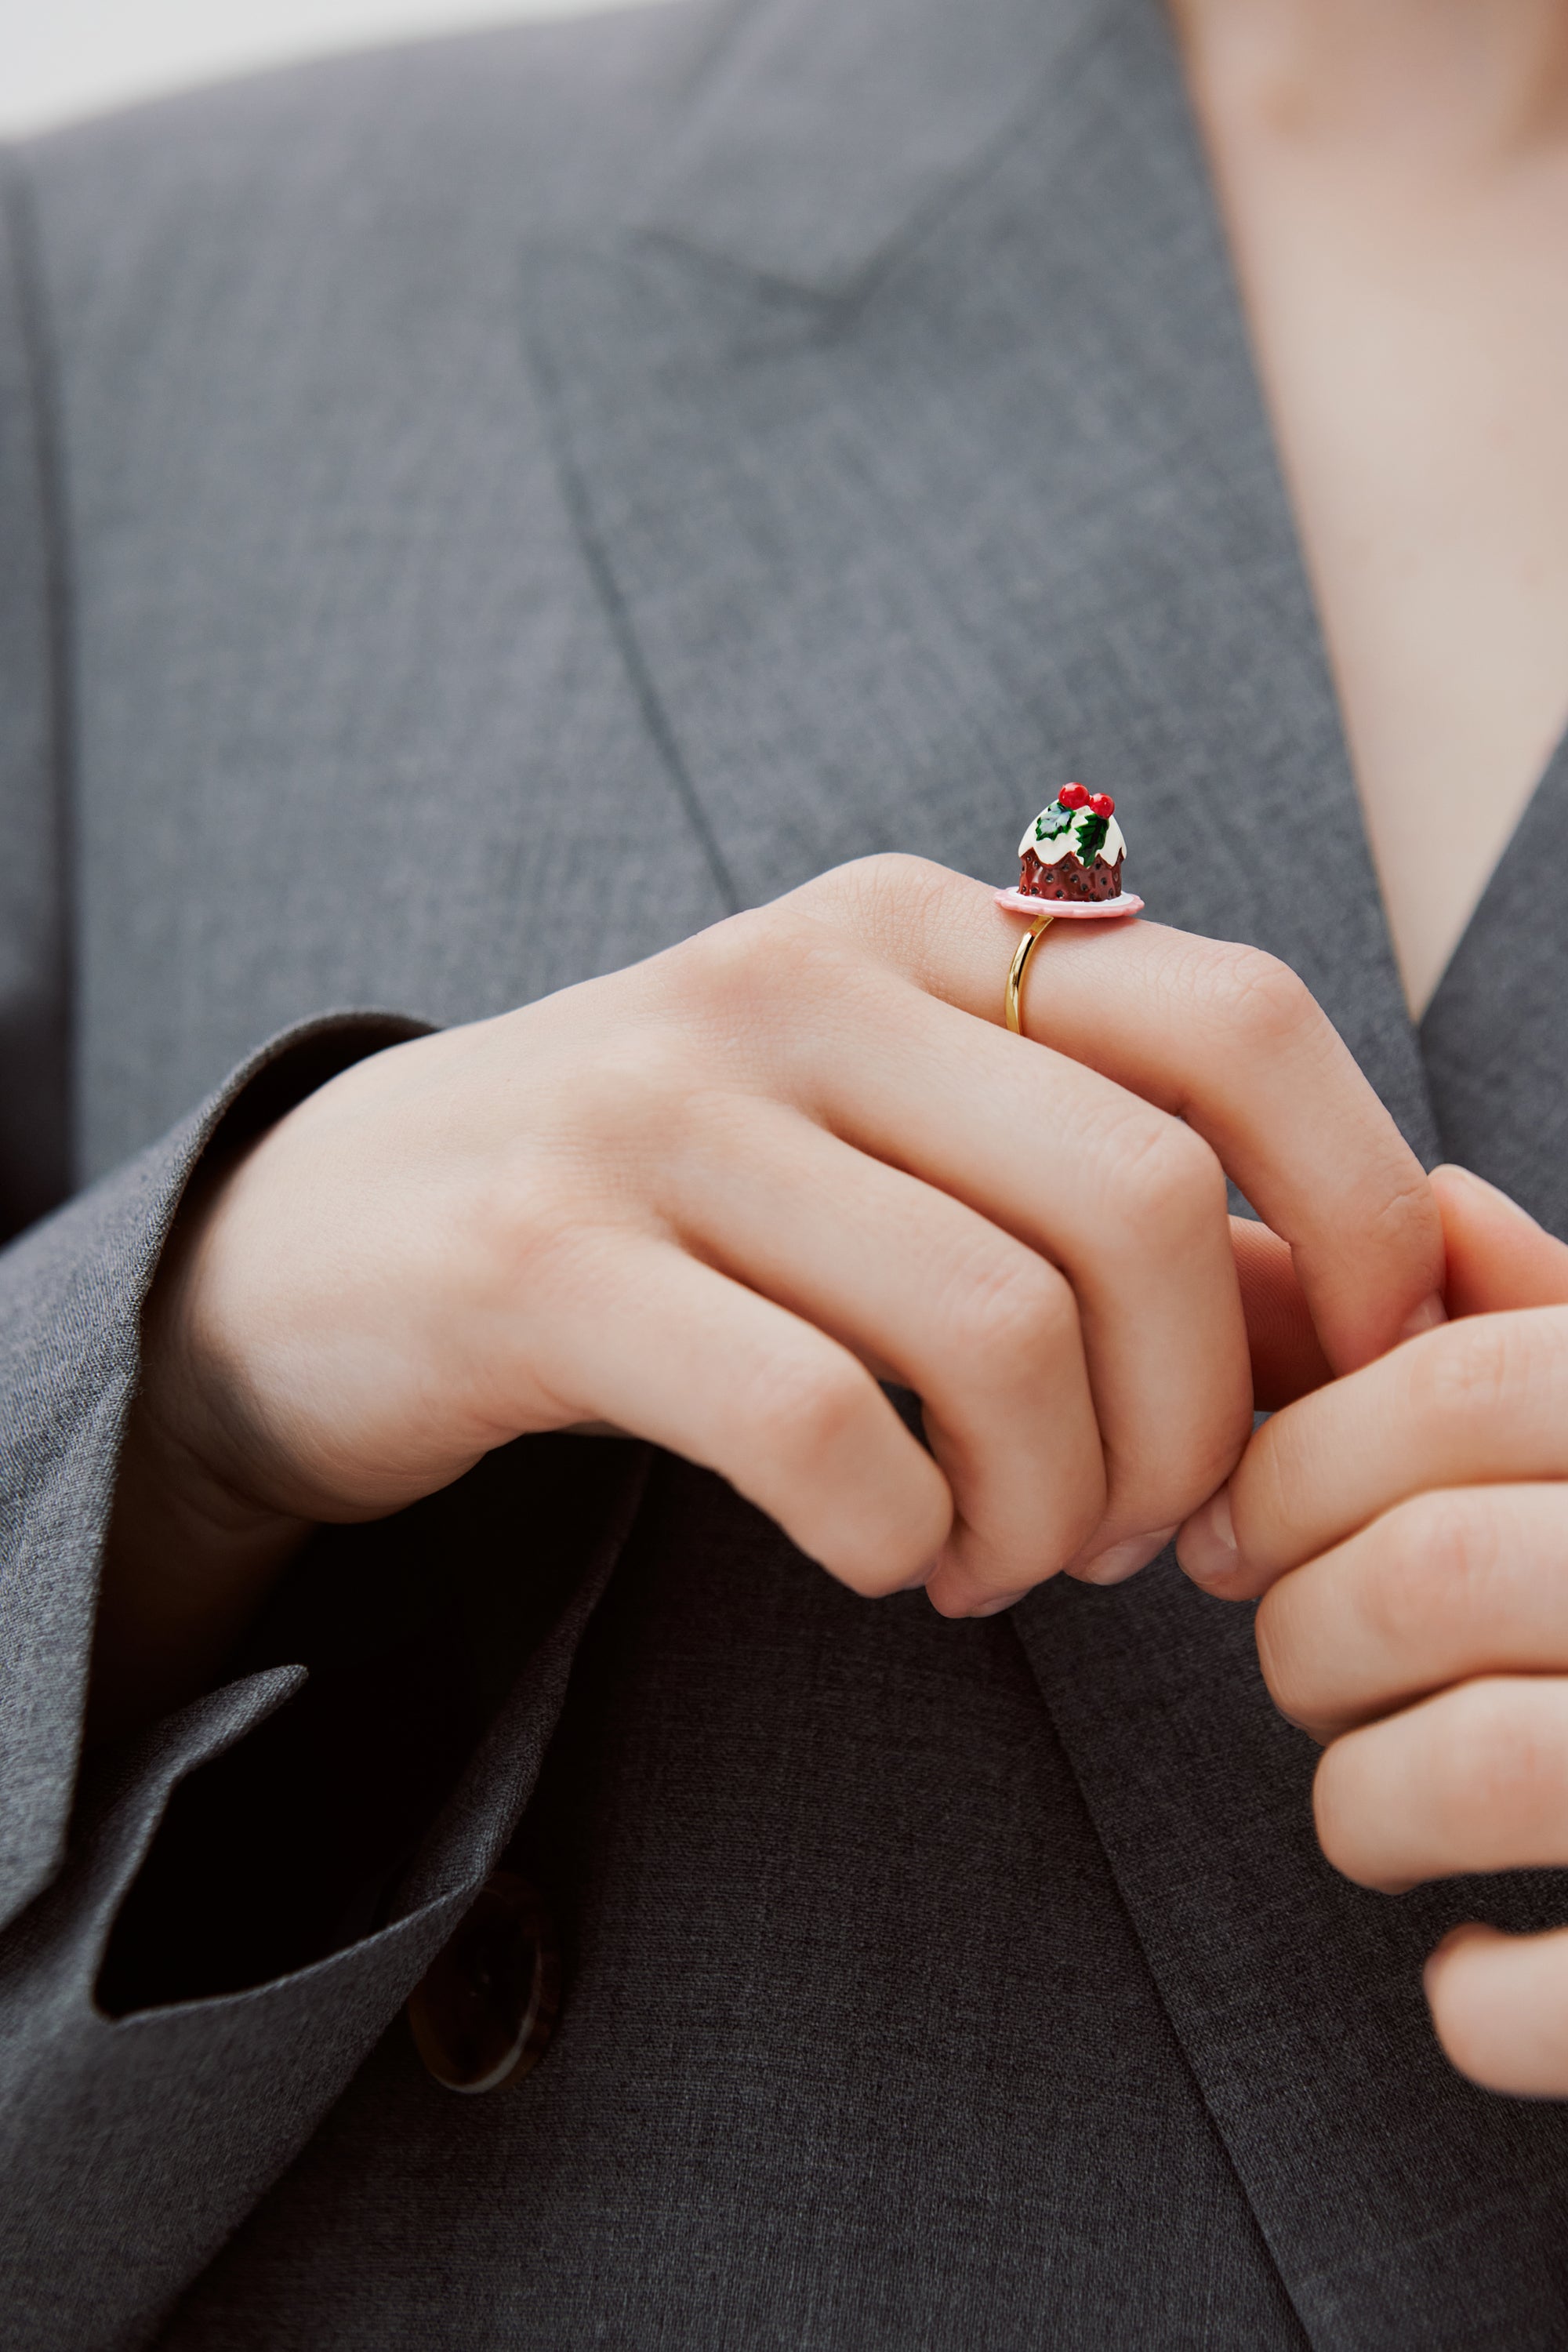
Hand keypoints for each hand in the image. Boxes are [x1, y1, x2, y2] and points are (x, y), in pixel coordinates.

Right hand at [98, 856, 1440, 1732]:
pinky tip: (880, 1553)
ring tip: (999, 1562)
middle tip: (1135, 1534)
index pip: (1236, 1025)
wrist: (329, 1242)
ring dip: (1045, 1510)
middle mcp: (801, 978)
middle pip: (1142, 1202)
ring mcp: (662, 1107)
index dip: (1362, 1210)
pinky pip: (820, 1425)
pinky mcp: (547, 1257)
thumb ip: (1093, 1196)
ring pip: (997, 1330)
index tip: (1358, 1379)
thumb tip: (1339, 1329)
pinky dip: (896, 1535)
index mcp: (914, 927)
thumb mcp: (883, 1144)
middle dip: (1191, 1426)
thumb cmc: (665, 1210)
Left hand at [1178, 1164, 1567, 2095]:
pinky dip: (1476, 2002)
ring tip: (1369, 1809)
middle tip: (1301, 1670)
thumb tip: (1438, 1205)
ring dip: (1361, 1803)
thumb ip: (1565, 1324)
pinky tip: (1474, 1970)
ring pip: (1473, 1766)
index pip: (1447, 1388)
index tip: (1237, 1531)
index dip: (1296, 1461)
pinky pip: (1554, 2002)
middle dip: (1303, 1633)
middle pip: (1426, 1571)